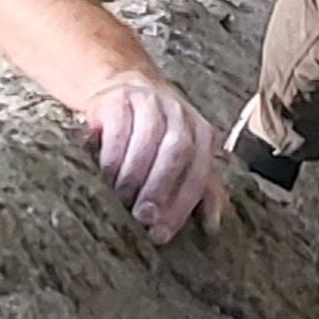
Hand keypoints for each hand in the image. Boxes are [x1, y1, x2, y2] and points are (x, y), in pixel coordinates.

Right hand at [84, 63, 230, 238]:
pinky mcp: (117, 100)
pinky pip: (119, 128)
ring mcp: (149, 103)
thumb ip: (202, 188)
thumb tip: (212, 225)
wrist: (123, 85)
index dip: (181, 206)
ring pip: (149, 139)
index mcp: (200, 133)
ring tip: (123, 199)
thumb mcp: (183, 156)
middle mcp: (179, 115)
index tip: (161, 233)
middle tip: (143, 217)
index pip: (198, 172)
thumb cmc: (155, 134)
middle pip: (177, 152)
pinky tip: (107, 175)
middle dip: (160, 188)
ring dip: (135, 174)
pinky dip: (114, 155)